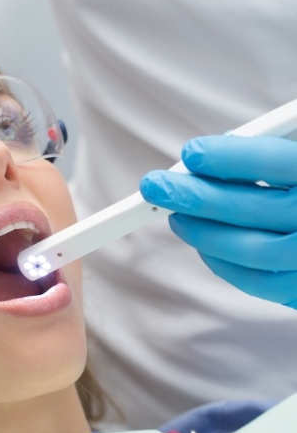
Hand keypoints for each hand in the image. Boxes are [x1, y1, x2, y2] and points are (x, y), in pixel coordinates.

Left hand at [139, 134, 296, 308]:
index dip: (230, 158)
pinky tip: (203, 243)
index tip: (190, 153)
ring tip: (173, 214)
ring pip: (250, 249)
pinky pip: (259, 281)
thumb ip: (276, 151)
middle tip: (155, 186)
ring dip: (202, 231)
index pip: (278, 163)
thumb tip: (218, 150)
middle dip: (196, 196)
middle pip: (254, 208)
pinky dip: (222, 262)